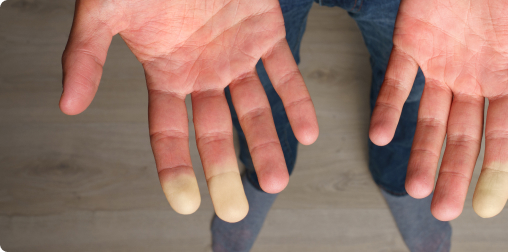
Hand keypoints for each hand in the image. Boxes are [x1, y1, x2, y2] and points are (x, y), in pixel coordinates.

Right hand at [61, 0, 318, 221]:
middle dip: (226, 169)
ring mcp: (235, 54)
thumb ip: (87, 56)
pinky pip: (286, 74)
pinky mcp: (267, 32)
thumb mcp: (105, 12)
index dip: (175, 168)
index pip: (168, 132)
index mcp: (165, 72)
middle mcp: (203, 72)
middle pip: (215, 131)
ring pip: (253, 110)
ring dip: (266, 144)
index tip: (184, 203)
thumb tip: (67, 105)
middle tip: (236, 208)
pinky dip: (297, 103)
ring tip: (277, 180)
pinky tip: (307, 133)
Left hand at [369, 0, 507, 219]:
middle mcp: (474, 77)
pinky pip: (396, 80)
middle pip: (464, 136)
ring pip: (429, 117)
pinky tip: (381, 135)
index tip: (486, 207)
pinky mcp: (412, 41)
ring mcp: (442, 62)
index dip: (498, 171)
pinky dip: (387, 107)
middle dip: (453, 172)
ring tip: (414, 186)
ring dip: (421, 151)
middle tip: (443, 209)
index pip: (506, 135)